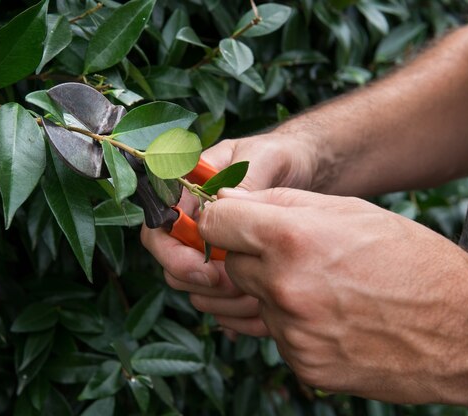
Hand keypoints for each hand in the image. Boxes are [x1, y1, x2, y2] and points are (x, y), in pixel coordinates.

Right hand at [141, 133, 315, 335]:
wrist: (308, 169)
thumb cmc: (281, 156)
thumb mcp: (265, 159)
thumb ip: (243, 180)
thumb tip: (221, 206)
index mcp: (190, 188)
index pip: (160, 225)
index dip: (173, 253)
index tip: (206, 269)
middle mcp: (193, 217)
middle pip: (169, 259)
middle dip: (194, 278)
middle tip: (230, 284)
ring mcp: (209, 242)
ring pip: (190, 281)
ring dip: (215, 294)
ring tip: (251, 293)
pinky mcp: (227, 262)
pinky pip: (216, 294)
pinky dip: (231, 304)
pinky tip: (257, 303)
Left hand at [198, 187, 467, 408]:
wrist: (461, 328)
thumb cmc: (409, 258)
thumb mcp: (347, 210)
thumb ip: (278, 202)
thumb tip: (227, 202)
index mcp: (291, 239)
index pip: (215, 224)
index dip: (220, 221)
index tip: (230, 223)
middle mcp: (283, 288)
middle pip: (231, 264)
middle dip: (253, 257)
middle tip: (297, 255)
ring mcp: (291, 332)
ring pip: (255, 301)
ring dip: (276, 292)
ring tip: (325, 288)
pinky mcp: (302, 363)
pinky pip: (277, 334)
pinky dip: (294, 324)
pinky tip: (333, 317)